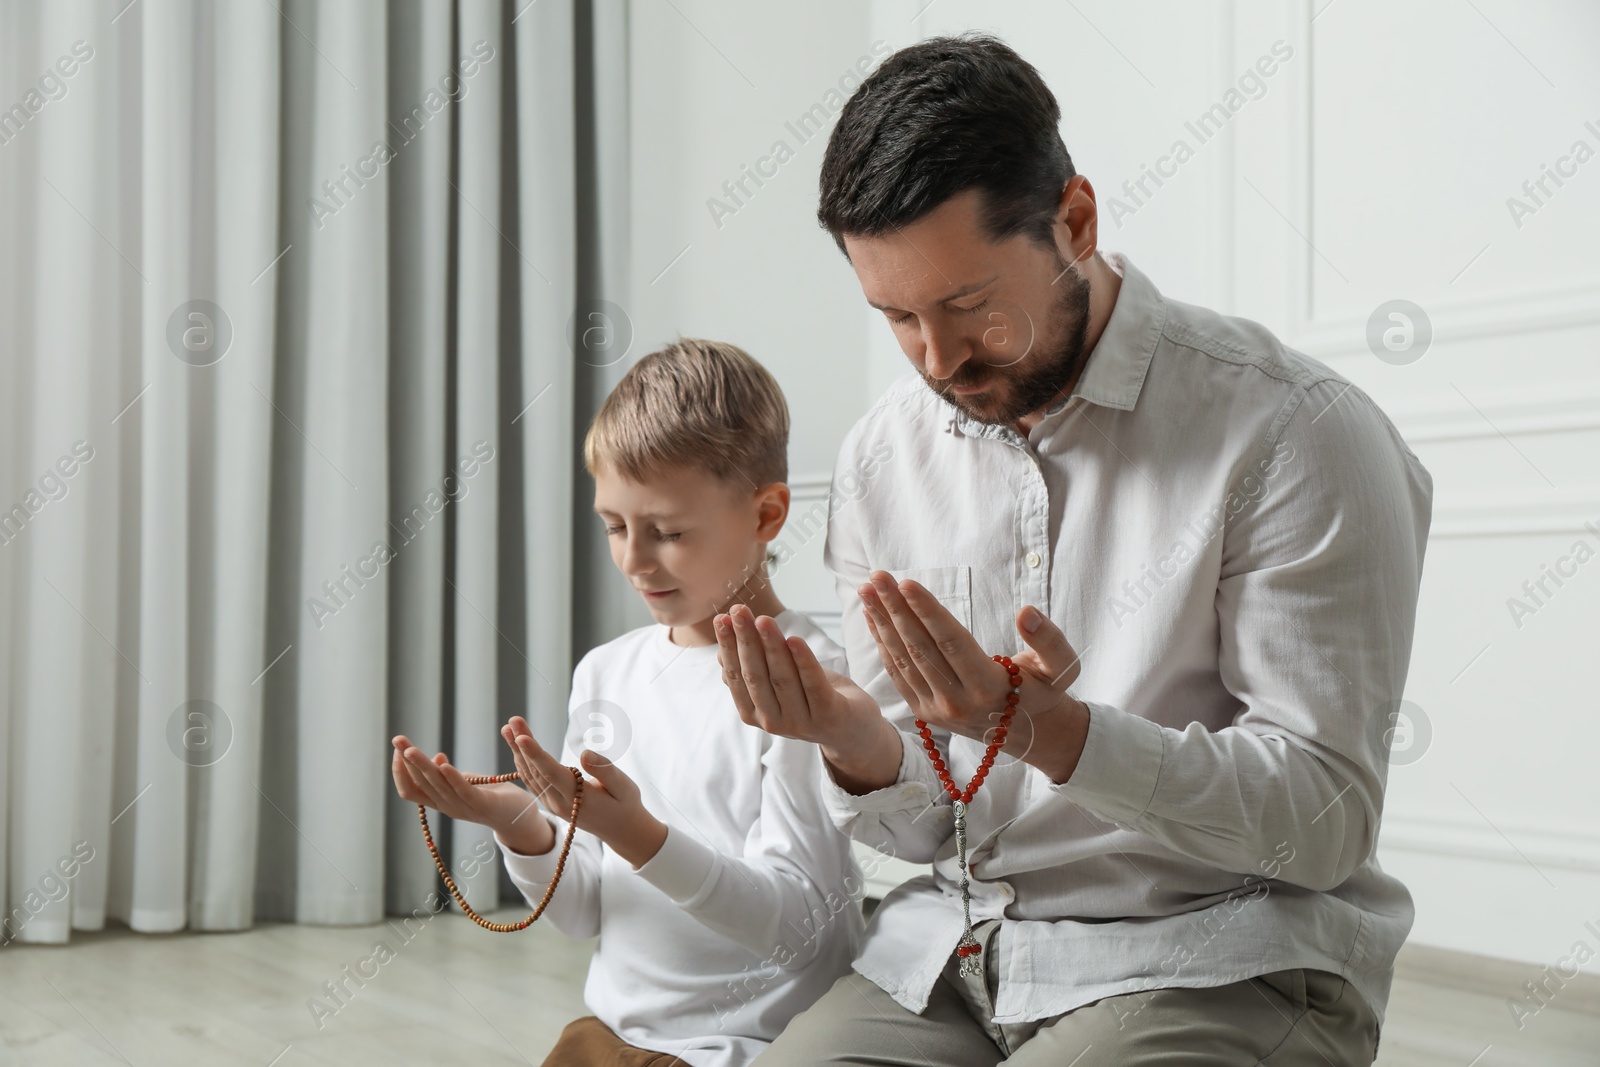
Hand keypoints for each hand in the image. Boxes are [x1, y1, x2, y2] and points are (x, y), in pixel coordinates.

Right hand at [390, 735, 541, 847]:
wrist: (520, 814)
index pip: (410, 790)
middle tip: (398, 740)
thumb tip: (436, 756)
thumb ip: (448, 775)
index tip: (398, 749)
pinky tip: (444, 764)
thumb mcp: (464, 782)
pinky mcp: (483, 804)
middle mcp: (447, 806)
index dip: (400, 771)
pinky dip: (453, 778)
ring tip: (411, 750)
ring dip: (423, 766)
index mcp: (440, 801)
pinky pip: (464, 791)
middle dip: (407, 761)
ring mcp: (464, 807)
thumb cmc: (490, 796)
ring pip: (438, 786)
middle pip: (420, 784)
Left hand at [500, 716, 666, 867]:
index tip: (521, 737)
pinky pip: (533, 781)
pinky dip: (523, 762)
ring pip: (530, 775)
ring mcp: (552, 804)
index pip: (552, 773)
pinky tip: (517, 747)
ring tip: (508, 728)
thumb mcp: (624, 787)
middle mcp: (559, 802)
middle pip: (536, 770)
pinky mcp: (551, 802)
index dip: (536, 754)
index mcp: (578, 797)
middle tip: (513, 720)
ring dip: (518, 750)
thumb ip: (605, 770)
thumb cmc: (625, 804)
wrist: (620, 830)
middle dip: (522, 744)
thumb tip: (585, 753)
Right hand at [714, 602, 901, 792]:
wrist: (853, 730)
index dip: (728, 647)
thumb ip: (752, 672)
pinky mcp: (829, 716)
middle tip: (739, 610)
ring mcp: (801, 722)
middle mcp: (773, 722)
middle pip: (756, 675)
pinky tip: (795, 639)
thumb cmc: (811, 699)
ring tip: (764, 619)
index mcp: (754, 713)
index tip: (722, 618)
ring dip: (771, 646)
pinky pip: (814, 685)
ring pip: (782, 678)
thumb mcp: (777, 685)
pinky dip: (804, 661)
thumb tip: (720, 654)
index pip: (736, 677)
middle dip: (745, 640)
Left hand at [859, 570, 1090, 781]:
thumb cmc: (1045, 690)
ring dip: (881, 622)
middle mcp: (957, 703)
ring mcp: (936, 710)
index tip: (906, 582)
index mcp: (990, 689)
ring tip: (867, 590)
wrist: (1027, 733)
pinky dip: (882, 643)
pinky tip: (872, 617)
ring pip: (903, 660)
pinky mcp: (923, 712)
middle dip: (895, 609)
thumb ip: (1049, 640)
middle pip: (920, 648)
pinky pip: (898, 673)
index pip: (952, 643)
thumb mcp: (1062, 668)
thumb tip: (1027, 612)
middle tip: (877, 576)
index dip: (927, 612)